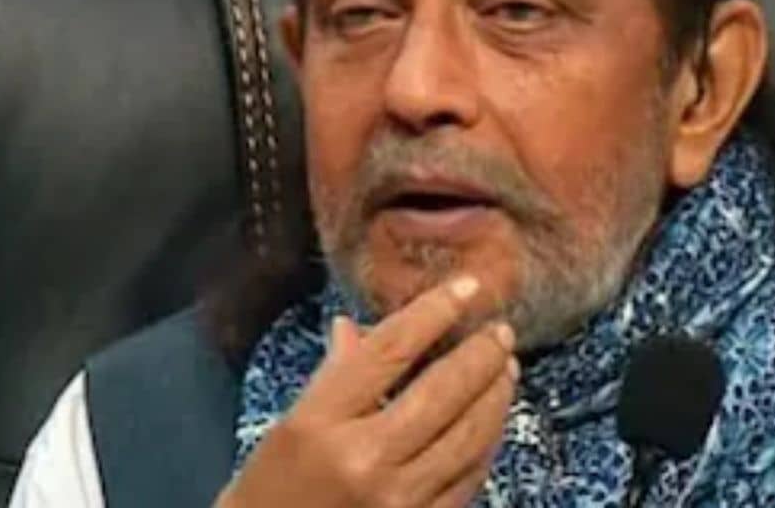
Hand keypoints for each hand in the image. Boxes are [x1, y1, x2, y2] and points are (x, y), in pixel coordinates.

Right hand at [216, 275, 518, 507]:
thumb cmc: (268, 490)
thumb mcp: (290, 426)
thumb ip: (333, 376)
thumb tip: (357, 328)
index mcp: (320, 422)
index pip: (389, 351)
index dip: (434, 312)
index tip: (467, 287)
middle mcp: (362, 459)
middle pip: (441, 391)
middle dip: (481, 355)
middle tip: (501, 329)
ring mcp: (396, 499)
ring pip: (468, 435)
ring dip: (495, 396)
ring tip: (506, 366)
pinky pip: (469, 477)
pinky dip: (487, 442)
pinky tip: (493, 419)